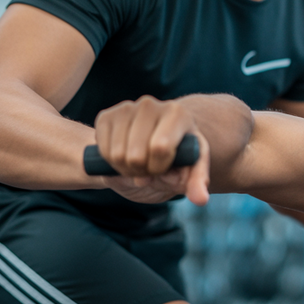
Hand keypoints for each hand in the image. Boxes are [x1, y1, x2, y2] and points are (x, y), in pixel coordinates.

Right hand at [93, 96, 210, 205]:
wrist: (152, 142)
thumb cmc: (175, 156)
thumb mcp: (189, 168)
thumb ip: (196, 182)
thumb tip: (200, 199)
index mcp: (178, 113)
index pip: (160, 147)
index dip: (159, 168)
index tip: (164, 169)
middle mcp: (151, 105)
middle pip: (136, 155)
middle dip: (142, 172)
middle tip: (149, 170)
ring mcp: (126, 108)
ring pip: (117, 154)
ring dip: (125, 169)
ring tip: (138, 165)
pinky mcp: (106, 116)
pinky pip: (102, 150)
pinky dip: (110, 162)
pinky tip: (124, 156)